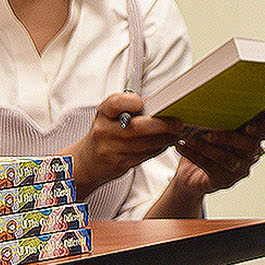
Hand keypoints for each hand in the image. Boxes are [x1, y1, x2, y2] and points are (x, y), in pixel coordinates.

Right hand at [65, 92, 181, 196]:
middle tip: (177, 123)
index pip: (116, 103)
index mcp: (104, 113)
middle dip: (162, 125)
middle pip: (137, 127)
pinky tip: (164, 143)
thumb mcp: (110, 115)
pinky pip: (144, 156)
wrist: (87, 161)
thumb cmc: (104, 133)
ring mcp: (110, 149)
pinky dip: (158, 149)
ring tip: (175, 133)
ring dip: (164, 139)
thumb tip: (159, 101)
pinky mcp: (119, 163)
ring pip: (145, 144)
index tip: (148, 103)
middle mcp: (104, 131)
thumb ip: (130, 107)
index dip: (133, 102)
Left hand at [171, 115, 264, 195]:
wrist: (190, 172)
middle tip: (208, 133)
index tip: (250, 126)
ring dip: (205, 147)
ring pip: (227, 158)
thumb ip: (220, 114)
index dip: (264, 128)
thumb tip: (211, 97)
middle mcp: (251, 153)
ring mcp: (240, 169)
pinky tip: (182, 147)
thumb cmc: (205, 142)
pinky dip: (194, 156)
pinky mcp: (225, 180)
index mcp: (253, 134)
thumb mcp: (214, 124)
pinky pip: (211, 168)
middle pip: (250, 146)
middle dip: (228, 138)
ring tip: (189, 138)